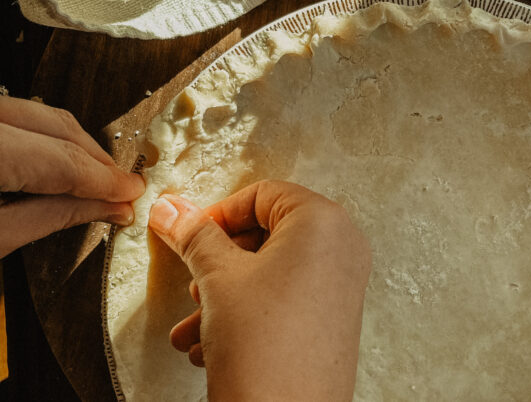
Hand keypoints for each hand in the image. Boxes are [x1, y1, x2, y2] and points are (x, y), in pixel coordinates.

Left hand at [0, 96, 144, 256]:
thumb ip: (50, 217)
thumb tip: (105, 207)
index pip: (63, 160)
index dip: (104, 180)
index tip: (129, 194)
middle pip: (57, 126)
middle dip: (95, 158)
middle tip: (119, 188)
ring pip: (39, 113)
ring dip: (72, 145)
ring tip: (90, 178)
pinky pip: (18, 115)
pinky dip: (42, 137)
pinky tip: (52, 163)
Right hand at [148, 181, 371, 401]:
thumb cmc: (266, 350)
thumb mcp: (218, 278)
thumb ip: (194, 235)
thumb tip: (174, 209)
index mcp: (323, 223)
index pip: (263, 194)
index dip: (219, 212)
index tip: (191, 232)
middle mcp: (342, 248)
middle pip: (268, 233)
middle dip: (220, 260)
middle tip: (196, 277)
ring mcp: (342, 285)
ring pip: (271, 272)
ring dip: (225, 294)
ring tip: (195, 322)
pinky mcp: (334, 318)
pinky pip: (285, 299)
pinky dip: (247, 313)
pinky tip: (212, 344)